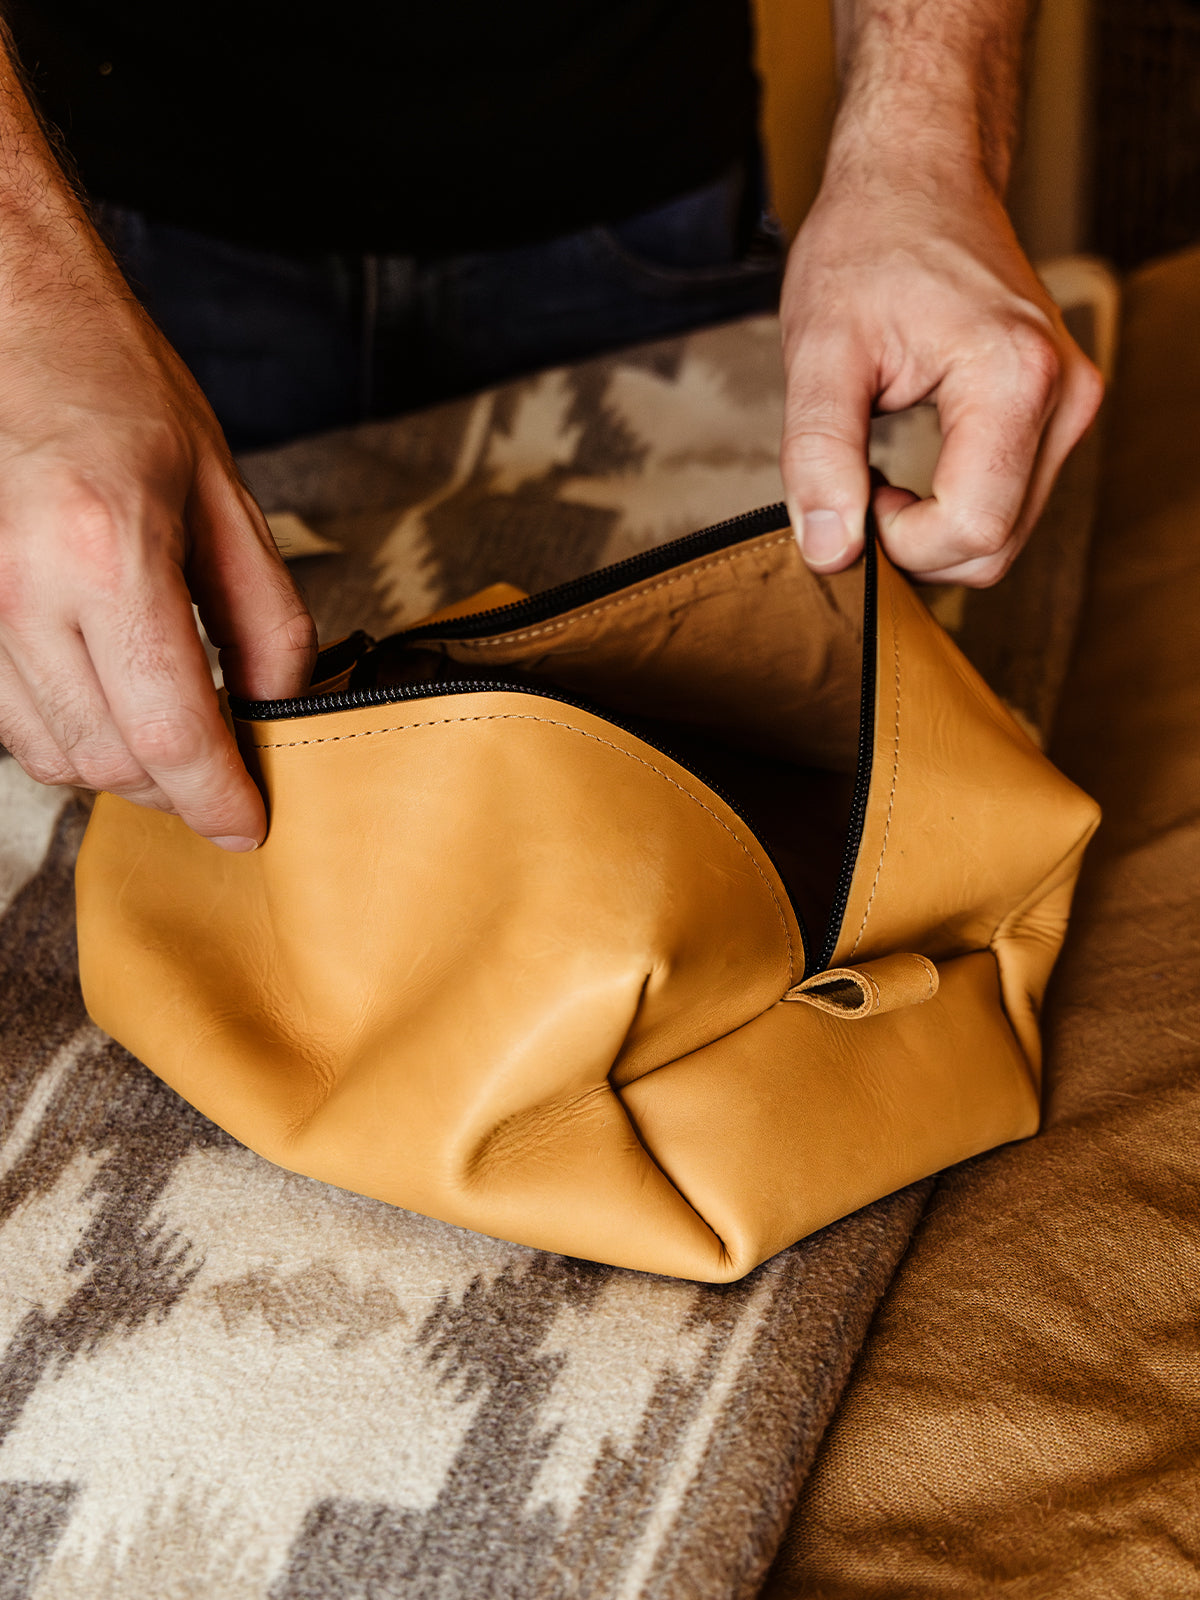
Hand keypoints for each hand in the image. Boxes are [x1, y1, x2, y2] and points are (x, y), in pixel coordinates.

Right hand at [0, 234, 315, 846]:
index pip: (170, 733)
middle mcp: (23, 592)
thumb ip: (266, 617)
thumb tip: (279, 709)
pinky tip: (106, 696)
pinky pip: (9, 723)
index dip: (217, 797)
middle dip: (177, 787)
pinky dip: (67, 735)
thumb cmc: (117, 390)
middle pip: (109, 762)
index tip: (249, 823)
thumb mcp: (225, 496)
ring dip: (121, 767)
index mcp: (107, 554)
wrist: (10, 324)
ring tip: (169, 727)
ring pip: (52, 757)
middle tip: (223, 768)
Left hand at [780, 163, 1103, 585]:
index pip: (972, 529)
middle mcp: (1065, 395)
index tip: (854, 498)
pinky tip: (920, 467)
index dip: (899, 543)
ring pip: (1005, 534)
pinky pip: (1010, 502)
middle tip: (859, 489)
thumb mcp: (819, 352)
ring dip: (935, 529)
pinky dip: (957, 506)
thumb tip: (830, 552)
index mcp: (1014, 377)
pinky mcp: (1061, 411)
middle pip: (995, 546)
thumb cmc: (870, 243)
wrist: (917, 178)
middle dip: (917, 545)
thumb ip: (819, 458)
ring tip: (885, 473)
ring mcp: (1072, 405)